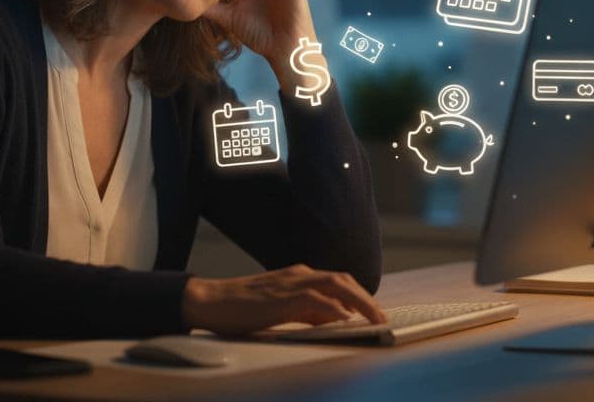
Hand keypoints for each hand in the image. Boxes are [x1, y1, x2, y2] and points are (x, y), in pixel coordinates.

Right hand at [180, 264, 385, 335]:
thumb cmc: (241, 307)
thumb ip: (306, 311)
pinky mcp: (282, 297)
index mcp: (298, 275)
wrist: (210, 300)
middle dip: (366, 298)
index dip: (359, 294)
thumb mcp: (280, 307)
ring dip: (360, 302)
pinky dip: (335, 309)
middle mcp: (299, 274)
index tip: (374, 311)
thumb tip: (332, 319)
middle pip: (343, 279)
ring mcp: (291, 283)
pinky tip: (346, 319)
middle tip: (382, 317)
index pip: (338, 280)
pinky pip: (316, 300)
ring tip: (375, 319)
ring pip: (336, 285)